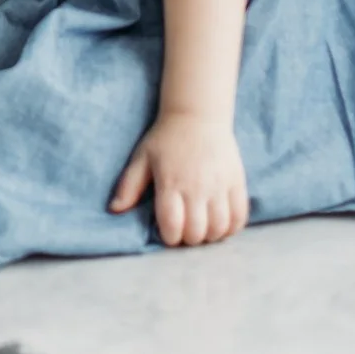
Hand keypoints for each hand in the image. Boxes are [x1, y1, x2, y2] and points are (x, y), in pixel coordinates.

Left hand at [110, 113, 248, 246]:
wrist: (197, 115)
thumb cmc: (166, 138)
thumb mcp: (142, 157)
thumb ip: (129, 186)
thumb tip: (114, 210)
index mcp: (170, 182)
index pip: (172, 225)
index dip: (169, 237)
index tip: (167, 232)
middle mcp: (196, 186)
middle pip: (196, 232)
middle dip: (188, 239)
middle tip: (184, 230)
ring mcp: (219, 185)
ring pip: (219, 228)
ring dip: (209, 236)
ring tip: (202, 228)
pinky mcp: (237, 182)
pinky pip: (240, 216)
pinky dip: (232, 228)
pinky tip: (221, 224)